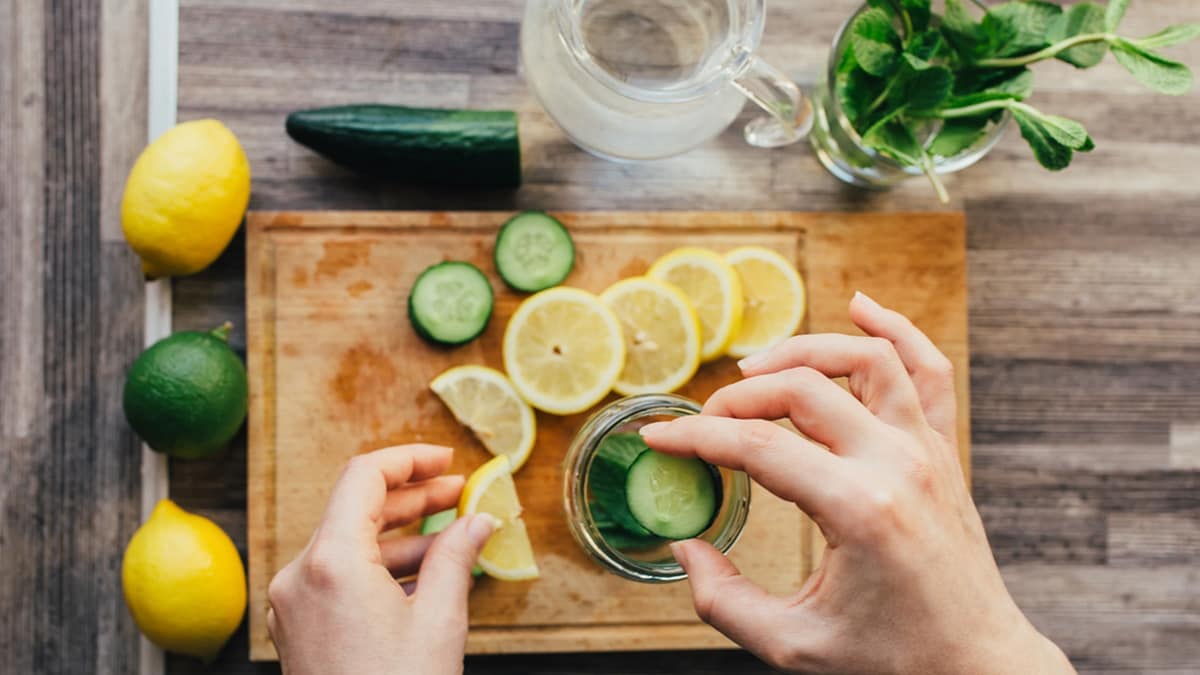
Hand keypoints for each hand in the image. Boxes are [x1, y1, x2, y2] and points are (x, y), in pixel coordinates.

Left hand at [266, 444, 493, 674]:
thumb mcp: (439, 620)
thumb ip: (456, 556)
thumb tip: (479, 519)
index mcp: (331, 562)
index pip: (364, 477)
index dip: (410, 460)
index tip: (448, 461)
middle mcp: (301, 575)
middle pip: (356, 508)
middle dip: (412, 496)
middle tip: (461, 492)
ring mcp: (295, 603)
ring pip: (349, 543)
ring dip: (401, 533)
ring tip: (454, 534)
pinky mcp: (299, 627)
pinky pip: (340, 576)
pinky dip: (381, 565)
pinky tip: (424, 572)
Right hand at [640, 293, 1074, 674]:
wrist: (977, 665)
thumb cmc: (892, 660)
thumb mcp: (792, 645)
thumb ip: (723, 600)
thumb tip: (685, 549)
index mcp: (857, 510)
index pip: (756, 447)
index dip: (694, 438)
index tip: (657, 438)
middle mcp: (896, 465)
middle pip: (803, 389)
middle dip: (739, 395)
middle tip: (705, 420)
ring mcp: (927, 451)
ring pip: (867, 358)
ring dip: (807, 349)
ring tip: (759, 366)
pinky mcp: (943, 452)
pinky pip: (927, 369)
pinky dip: (896, 330)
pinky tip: (861, 306)